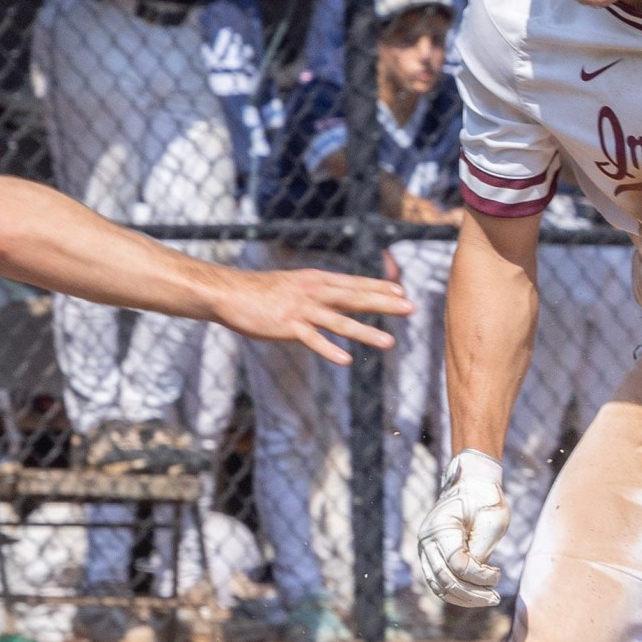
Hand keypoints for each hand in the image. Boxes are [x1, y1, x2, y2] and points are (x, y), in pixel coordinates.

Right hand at [209, 265, 409, 366]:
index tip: (402, 292)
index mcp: (317, 280)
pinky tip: (346, 360)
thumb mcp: (295, 284)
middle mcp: (314, 292)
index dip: (379, 287)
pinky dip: (329, 350)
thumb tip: (337, 297)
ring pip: (340, 322)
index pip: (354, 284)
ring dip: (366, 332)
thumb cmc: (263, 291)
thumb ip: (317, 291)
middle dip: (384, 304)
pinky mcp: (288, 326)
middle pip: (355, 298)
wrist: (230, 293)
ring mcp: (302, 310)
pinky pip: (313, 340)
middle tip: (411, 308)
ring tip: (389, 342)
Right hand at [416, 451, 511, 607]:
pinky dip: (455, 594)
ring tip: (489, 599)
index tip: (498, 573)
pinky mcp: (429, 557)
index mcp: (441, 526)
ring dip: (464, 598)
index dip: (478, 575)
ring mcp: (425, 550)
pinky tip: (475, 596)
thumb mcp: (492, 520)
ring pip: (439, 586)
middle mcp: (427, 540)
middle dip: (473, 593)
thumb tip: (477, 580)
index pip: (456, 563)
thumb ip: (481, 551)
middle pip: (445, 579)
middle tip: (496, 598)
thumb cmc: (485, 499)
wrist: (470, 484)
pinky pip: (437, 583)